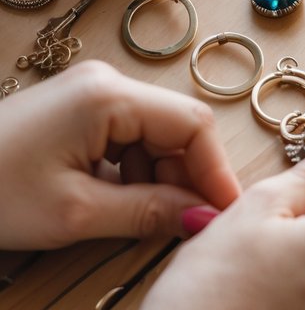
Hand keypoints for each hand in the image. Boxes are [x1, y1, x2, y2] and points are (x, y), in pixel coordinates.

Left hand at [0, 61, 239, 249]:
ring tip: (145, 221)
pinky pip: (126, 137)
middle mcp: (105, 82)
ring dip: (160, 178)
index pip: (193, 125)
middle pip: (177, 127)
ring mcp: (89, 92)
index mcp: (108, 95)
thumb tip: (204, 220)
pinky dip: (134, 172)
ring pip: (153, 134)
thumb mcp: (75, 214)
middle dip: (187, 178)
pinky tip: (118, 205)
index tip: (225, 217)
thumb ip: (148, 213)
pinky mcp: (75, 109)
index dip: (216, 172)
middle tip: (188, 227)